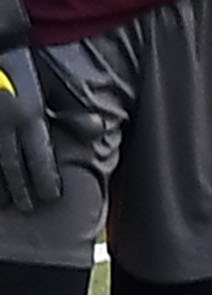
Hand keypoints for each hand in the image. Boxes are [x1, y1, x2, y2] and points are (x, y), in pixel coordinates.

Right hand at [0, 13, 60, 215]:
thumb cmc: (23, 65)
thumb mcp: (53, 85)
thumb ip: (73, 112)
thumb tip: (98, 131)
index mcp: (30, 116)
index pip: (39, 158)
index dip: (45, 180)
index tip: (50, 196)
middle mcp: (5, 122)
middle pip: (12, 166)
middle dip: (20, 189)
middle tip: (27, 207)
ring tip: (3, 202)